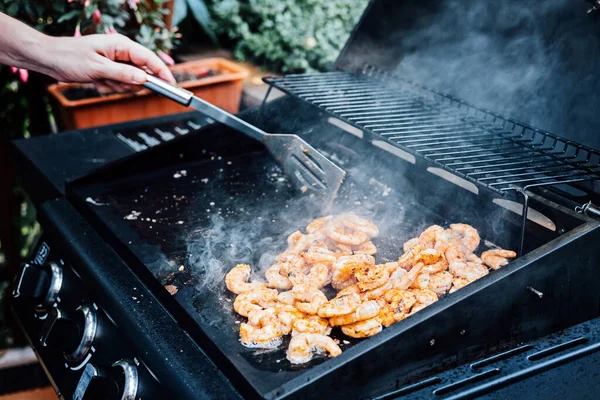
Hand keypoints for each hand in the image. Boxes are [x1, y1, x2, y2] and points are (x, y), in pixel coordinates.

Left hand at [43, 34, 174, 92]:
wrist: (50, 60)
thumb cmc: (70, 57)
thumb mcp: (98, 67)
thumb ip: (123, 73)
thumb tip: (144, 78)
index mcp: (121, 45)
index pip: (149, 59)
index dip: (162, 72)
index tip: (171, 84)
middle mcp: (121, 53)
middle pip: (141, 73)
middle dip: (128, 83)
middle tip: (113, 82)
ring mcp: (116, 63)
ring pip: (130, 82)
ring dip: (116, 86)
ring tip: (100, 80)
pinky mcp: (110, 72)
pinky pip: (119, 85)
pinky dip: (109, 87)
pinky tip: (97, 82)